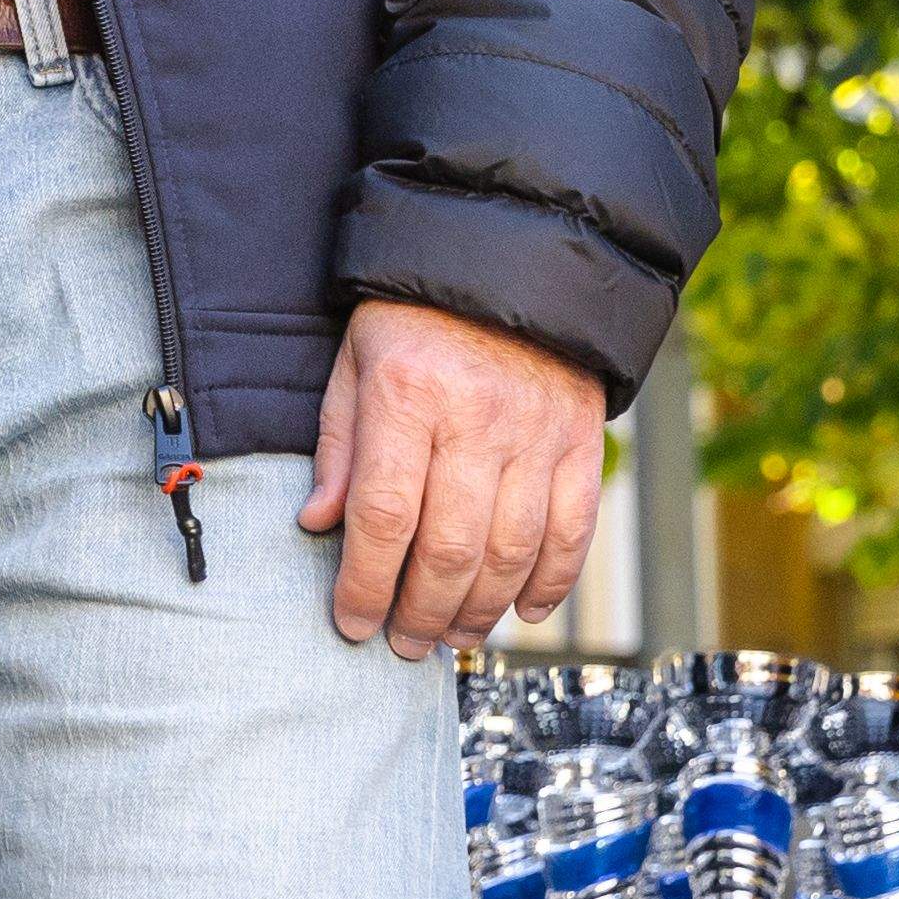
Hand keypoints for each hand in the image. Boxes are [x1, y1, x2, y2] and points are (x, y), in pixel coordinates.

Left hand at [308, 299, 605, 659]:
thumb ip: (339, 446)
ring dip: (480, 610)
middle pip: (451, 548)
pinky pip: (572, 530)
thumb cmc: (415, 314)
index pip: (385, 515)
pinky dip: (551, 583)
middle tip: (403, 645)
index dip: (366, 583)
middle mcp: (476, 418)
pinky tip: (523, 611)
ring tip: (451, 634)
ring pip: (512, 552)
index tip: (351, 623)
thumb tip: (317, 524)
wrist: (510, 253)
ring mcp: (536, 432)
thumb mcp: (356, 361)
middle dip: (421, 612)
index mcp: (408, 394)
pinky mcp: (580, 440)